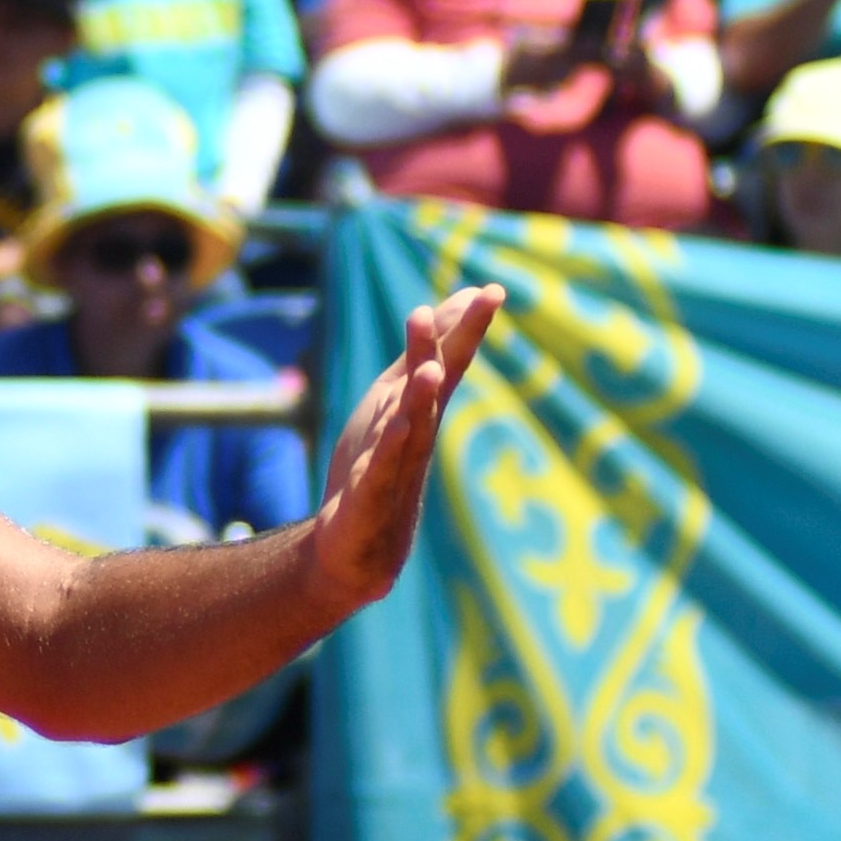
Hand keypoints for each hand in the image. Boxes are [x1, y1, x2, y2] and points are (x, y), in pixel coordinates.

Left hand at [304, 286, 499, 613]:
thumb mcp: (390, 407)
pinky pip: (382, 468)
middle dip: (456, 343)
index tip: (492, 289)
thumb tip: (439, 310)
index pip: (449, 362)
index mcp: (418, 412)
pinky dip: (391, 446)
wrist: (348, 551)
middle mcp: (415, 435)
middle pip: (438, 383)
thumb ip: (413, 363)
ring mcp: (395, 467)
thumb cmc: (372, 472)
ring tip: (432, 365)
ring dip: (422, 396)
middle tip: (480, 301)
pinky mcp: (369, 499)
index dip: (467, 326)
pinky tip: (399, 424)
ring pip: (412, 424)